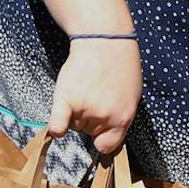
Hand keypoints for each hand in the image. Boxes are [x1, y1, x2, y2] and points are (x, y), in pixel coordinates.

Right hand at [47, 38, 140, 154]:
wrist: (105, 41)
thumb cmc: (120, 65)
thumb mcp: (132, 96)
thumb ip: (121, 116)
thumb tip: (112, 134)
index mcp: (124, 118)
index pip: (109, 146)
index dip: (102, 140)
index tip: (99, 135)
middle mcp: (105, 117)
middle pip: (88, 133)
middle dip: (89, 119)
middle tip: (94, 96)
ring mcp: (85, 109)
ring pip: (73, 124)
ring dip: (74, 113)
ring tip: (83, 90)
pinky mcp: (66, 99)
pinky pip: (57, 125)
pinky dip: (56, 128)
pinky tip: (58, 127)